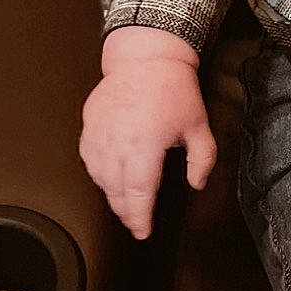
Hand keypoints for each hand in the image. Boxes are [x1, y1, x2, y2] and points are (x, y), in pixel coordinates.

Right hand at [78, 26, 216, 239]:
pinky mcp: (89, 127)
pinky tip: (107, 179)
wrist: (145, 59)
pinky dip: (97, 174)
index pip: (138, 194)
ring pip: (99, 178)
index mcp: (144, 146)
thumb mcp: (199, 126)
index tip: (143, 231)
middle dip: (126, 213)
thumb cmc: (172, 90)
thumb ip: (202, 160)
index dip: (140, 217)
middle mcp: (117, 144)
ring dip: (111, 196)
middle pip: (116, 191)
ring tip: (124, 205)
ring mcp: (99, 135)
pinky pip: (88, 159)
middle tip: (136, 223)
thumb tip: (196, 184)